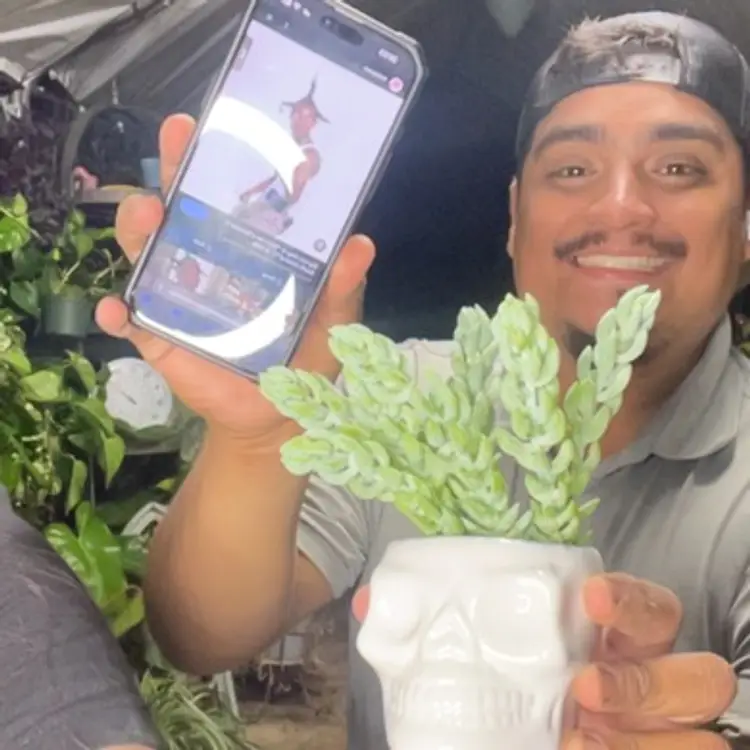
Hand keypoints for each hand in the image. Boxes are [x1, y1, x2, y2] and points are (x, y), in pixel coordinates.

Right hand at [96, 114, 374, 439]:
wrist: (280, 412)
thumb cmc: (307, 353)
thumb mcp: (332, 316)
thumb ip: (342, 284)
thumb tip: (362, 244)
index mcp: (245, 247)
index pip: (226, 194)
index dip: (218, 157)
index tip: (216, 123)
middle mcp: (205, 260)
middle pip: (179, 206)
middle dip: (172, 171)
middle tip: (177, 144)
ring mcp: (176, 297)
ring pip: (144, 251)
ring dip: (138, 228)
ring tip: (147, 218)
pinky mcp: (159, 338)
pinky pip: (129, 322)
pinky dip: (118, 314)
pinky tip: (117, 309)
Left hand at [352, 573, 736, 748]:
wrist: (517, 735)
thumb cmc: (502, 685)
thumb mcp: (472, 654)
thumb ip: (428, 625)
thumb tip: (373, 602)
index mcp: (606, 636)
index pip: (647, 605)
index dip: (628, 597)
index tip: (587, 596)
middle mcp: (642, 683)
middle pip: (698, 670)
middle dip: (649, 679)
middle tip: (583, 688)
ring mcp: (652, 734)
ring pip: (702, 730)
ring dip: (651, 734)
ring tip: (582, 735)